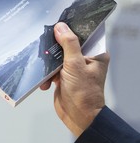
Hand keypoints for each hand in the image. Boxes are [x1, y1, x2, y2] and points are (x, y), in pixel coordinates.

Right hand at [40, 22, 108, 136]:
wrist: (78, 117)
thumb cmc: (84, 93)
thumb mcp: (75, 64)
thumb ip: (68, 44)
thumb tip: (61, 27)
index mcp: (95, 55)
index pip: (82, 35)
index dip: (69, 30)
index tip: (56, 26)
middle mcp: (85, 60)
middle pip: (66, 46)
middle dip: (54, 50)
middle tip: (46, 50)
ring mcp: (74, 69)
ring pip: (56, 57)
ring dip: (49, 65)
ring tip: (48, 73)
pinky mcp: (64, 77)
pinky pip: (51, 69)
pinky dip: (47, 76)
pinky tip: (47, 83)